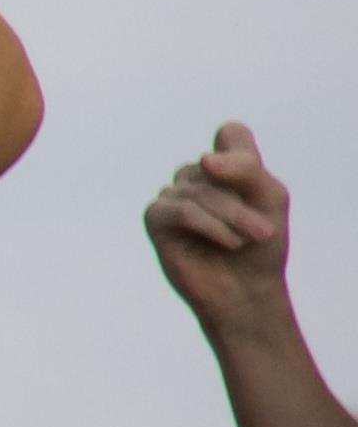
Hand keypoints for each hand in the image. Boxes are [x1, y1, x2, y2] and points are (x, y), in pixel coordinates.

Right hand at [147, 121, 299, 343]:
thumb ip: (246, 169)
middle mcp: (197, 177)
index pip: (230, 134)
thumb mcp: (270, 198)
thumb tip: (203, 161)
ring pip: (198, 190)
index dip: (241, 155)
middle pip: (215, 167)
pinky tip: (227, 243)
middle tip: (263, 232)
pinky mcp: (156, 218)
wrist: (246, 292)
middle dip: (241, 202)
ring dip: (230, 217)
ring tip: (243, 242)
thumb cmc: (261, 246)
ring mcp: (173, 195)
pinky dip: (209, 226)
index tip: (253, 181)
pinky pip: (180, 209)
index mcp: (226, 167)